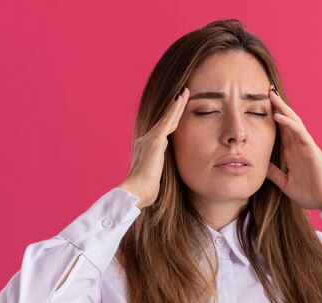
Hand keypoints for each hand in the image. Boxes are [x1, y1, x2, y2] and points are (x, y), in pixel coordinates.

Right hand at [119, 87, 188, 208]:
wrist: (137, 190)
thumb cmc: (146, 191)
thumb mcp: (155, 179)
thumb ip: (160, 171)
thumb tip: (162, 172)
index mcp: (146, 149)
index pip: (162, 133)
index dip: (170, 122)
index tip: (176, 115)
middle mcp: (146, 140)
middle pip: (164, 122)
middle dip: (173, 109)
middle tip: (182, 95)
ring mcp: (150, 139)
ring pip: (167, 118)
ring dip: (177, 104)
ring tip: (185, 93)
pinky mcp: (156, 140)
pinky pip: (169, 120)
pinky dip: (176, 108)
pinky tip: (182, 98)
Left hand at [265, 87, 321, 210]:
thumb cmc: (309, 193)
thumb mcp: (285, 182)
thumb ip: (274, 173)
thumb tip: (260, 166)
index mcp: (292, 152)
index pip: (280, 130)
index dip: (271, 118)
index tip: (259, 107)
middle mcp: (298, 145)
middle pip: (286, 121)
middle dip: (277, 106)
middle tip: (265, 92)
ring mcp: (305, 145)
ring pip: (293, 121)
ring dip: (282, 108)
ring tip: (271, 95)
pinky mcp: (311, 148)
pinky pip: (299, 132)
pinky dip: (288, 123)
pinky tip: (278, 116)